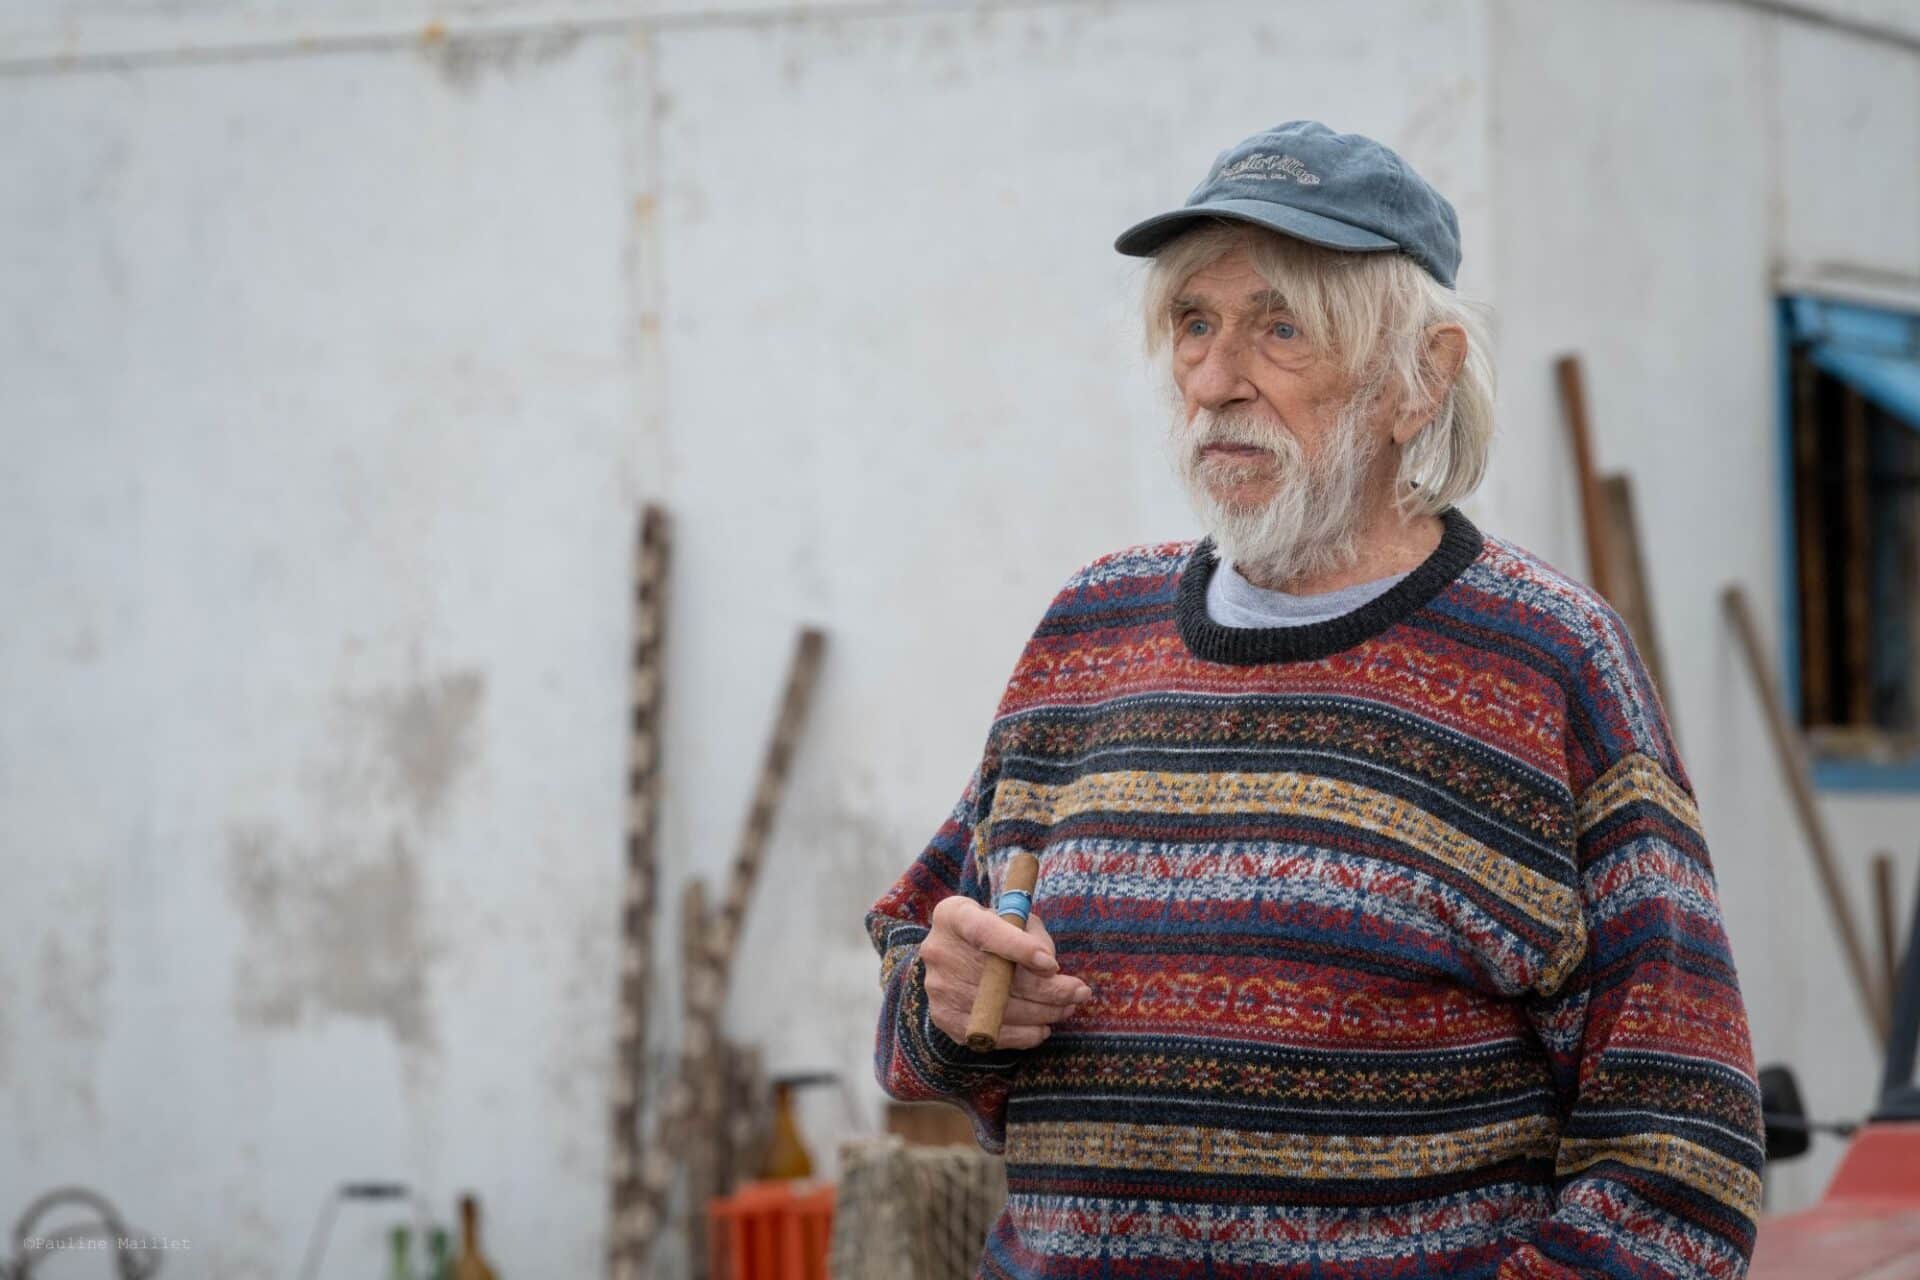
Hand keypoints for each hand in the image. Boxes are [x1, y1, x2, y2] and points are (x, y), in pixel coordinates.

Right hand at [920, 896, 1091, 1049]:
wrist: (954, 953)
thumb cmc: (993, 929)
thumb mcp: (1013, 916)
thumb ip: (1031, 934)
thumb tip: (1048, 968)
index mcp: (953, 916)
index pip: (985, 931)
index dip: (1019, 948)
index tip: (1053, 965)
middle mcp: (939, 951)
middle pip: (997, 978)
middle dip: (1047, 989)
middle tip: (1080, 992)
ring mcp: (938, 988)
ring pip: (998, 1008)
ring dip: (1042, 1013)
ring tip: (1067, 1008)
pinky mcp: (944, 1017)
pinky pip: (988, 1034)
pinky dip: (1022, 1035)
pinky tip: (1042, 1028)